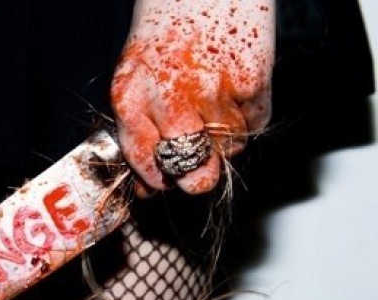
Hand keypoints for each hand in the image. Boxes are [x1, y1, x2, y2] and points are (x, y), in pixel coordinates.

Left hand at [111, 0, 274, 194]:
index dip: (157, 178)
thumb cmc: (169, 28)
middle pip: (190, 170)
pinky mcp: (252, 82)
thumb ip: (141, 128)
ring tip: (215, 93)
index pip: (144, 161)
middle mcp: (169, 98)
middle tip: (198, 159)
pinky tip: (234, 82)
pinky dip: (249, 112)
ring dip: (226, 135)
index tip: (163, 180)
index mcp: (130, 95)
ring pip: (229, 150)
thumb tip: (151, 186)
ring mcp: (213, 92)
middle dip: (196, 175)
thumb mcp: (138, 75)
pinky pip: (255, 125)